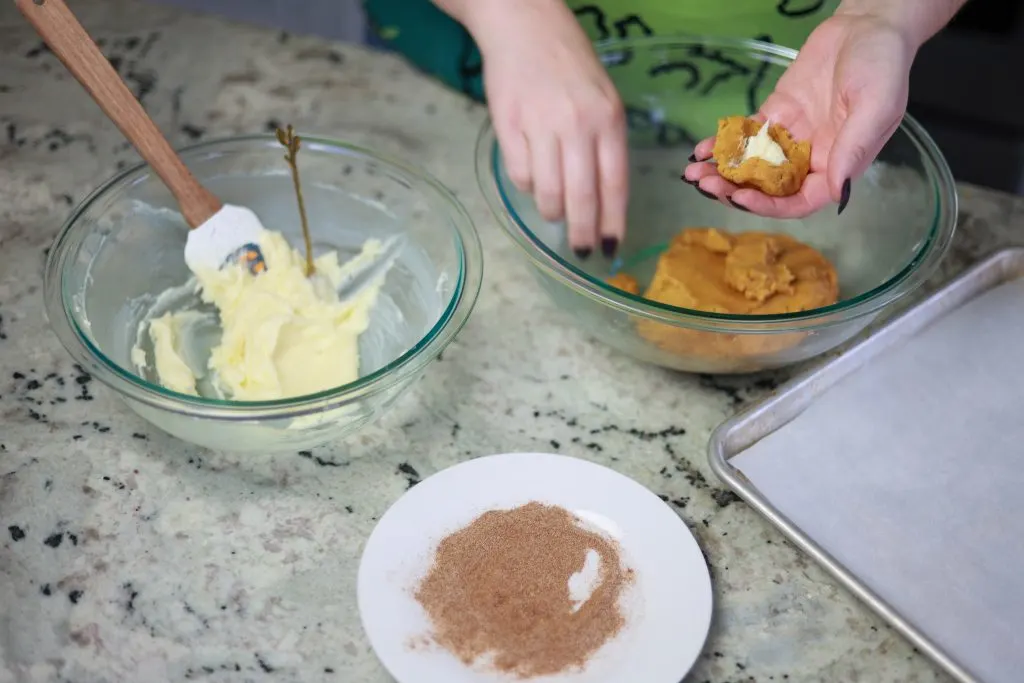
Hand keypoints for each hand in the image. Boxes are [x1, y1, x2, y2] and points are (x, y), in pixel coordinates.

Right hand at [471, 0, 627, 256]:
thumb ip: (605, 143)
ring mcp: (541, 126)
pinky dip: (528, 185)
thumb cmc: (569, 64)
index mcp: (608, 119)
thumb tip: (601, 199)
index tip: (611, 248)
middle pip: (581, 197)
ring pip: (548, 192)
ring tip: (554, 211)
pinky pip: (520, 175)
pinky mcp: (508, 126)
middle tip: (581, 250)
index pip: (615, 184)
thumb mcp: (603, 98)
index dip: (613, 221)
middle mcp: (578, 125)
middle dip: (582, 232)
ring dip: (552, 211)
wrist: (524, 25)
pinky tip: (533, 177)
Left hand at [682, 12, 915, 217]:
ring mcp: (790, 137)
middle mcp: (811, 157)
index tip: (741, 199)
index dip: (769, 206)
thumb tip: (838, 194)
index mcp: (837, 165)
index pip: (799, 201)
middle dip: (734, 190)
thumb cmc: (883, 65)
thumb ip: (854, 150)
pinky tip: (701, 148)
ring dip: (722, 171)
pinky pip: (746, 135)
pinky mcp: (775, 114)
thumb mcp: (877, 107)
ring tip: (693, 170)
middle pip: (768, 188)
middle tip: (704, 184)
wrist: (868, 24)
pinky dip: (723, 144)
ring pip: (752, 164)